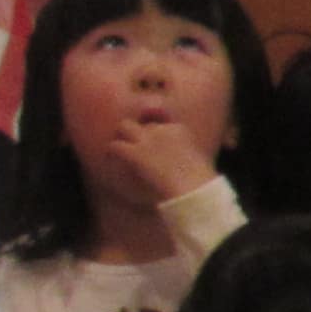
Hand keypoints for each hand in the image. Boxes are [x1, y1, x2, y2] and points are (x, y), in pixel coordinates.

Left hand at [88, 101, 222, 213]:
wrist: (193, 188)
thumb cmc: (199, 180)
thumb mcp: (197, 158)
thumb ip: (183, 152)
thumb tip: (176, 159)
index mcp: (178, 129)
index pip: (159, 123)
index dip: (155, 134)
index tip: (154, 146)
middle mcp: (162, 129)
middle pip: (141, 123)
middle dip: (136, 132)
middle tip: (133, 145)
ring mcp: (147, 139)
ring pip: (124, 126)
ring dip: (121, 136)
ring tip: (119, 148)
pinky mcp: (135, 153)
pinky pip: (115, 145)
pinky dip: (112, 151)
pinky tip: (111, 158)